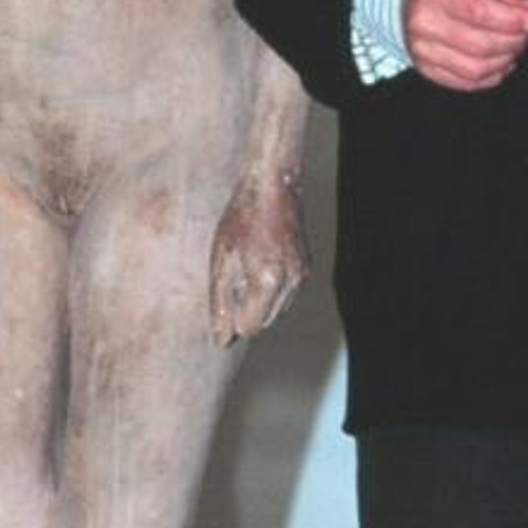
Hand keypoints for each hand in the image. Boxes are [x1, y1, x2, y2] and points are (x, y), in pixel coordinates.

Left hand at [209, 172, 309, 344]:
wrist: (272, 188)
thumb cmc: (241, 219)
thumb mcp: (221, 261)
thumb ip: (220, 302)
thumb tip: (221, 339)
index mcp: (267, 281)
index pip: (249, 327)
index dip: (231, 320)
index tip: (222, 299)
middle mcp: (291, 282)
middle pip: (264, 322)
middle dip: (245, 311)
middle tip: (231, 280)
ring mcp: (303, 275)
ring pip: (276, 310)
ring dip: (259, 301)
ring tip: (245, 268)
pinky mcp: (307, 268)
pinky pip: (286, 294)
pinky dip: (271, 289)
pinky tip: (259, 263)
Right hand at [404, 0, 527, 91]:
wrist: (405, 0)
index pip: (477, 11)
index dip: (511, 20)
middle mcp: (424, 24)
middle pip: (480, 44)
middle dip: (514, 42)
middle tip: (526, 33)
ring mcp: (423, 51)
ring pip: (476, 69)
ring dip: (505, 61)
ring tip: (513, 47)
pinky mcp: (427, 70)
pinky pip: (467, 83)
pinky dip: (491, 76)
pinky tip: (499, 61)